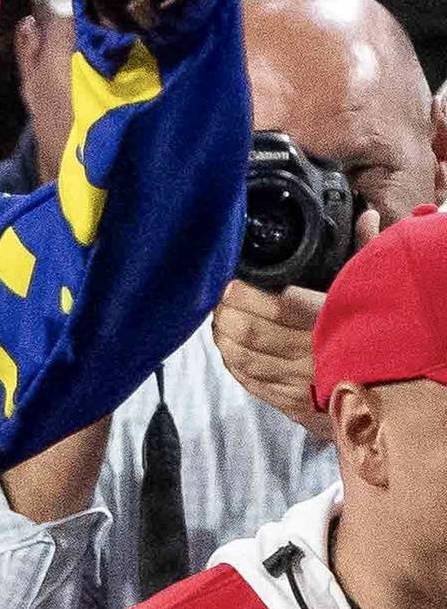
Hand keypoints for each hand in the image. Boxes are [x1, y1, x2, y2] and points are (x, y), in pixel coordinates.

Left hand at [213, 206, 376, 443]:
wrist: (401, 388)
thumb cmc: (379, 328)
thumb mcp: (372, 288)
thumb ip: (366, 252)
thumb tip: (366, 215)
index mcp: (332, 322)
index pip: (277, 307)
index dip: (244, 294)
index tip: (230, 282)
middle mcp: (315, 356)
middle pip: (252, 333)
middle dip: (226, 313)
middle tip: (219, 300)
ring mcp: (303, 384)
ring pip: (246, 359)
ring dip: (224, 338)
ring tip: (220, 320)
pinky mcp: (296, 405)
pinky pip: (253, 383)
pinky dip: (234, 364)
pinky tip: (230, 348)